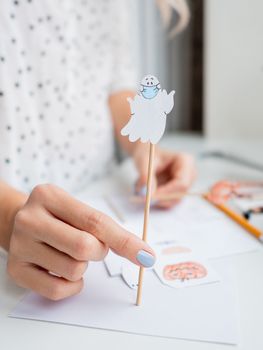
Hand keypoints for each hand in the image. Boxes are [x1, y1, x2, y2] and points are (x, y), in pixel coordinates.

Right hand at [7, 184, 154, 299]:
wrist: (18, 222)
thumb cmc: (58, 217)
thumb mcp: (76, 210)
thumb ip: (106, 227)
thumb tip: (143, 253)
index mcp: (50, 196)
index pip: (95, 221)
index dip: (125, 240)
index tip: (146, 256)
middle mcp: (30, 219)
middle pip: (84, 247)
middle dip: (99, 252)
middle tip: (94, 247)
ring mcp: (20, 245)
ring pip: (73, 270)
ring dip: (83, 267)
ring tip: (71, 254)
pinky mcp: (16, 269)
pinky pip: (56, 290)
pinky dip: (71, 285)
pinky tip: (64, 271)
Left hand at [133, 145, 195, 208]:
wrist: (147, 156)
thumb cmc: (148, 155)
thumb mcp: (143, 162)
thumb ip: (145, 177)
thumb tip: (147, 193)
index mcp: (185, 161)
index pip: (182, 183)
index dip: (167, 192)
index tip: (151, 196)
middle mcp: (189, 174)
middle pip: (180, 193)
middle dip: (161, 198)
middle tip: (143, 198)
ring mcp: (186, 184)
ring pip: (173, 200)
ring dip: (157, 199)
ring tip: (142, 187)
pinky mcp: (179, 192)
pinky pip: (169, 202)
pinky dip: (156, 200)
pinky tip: (148, 190)